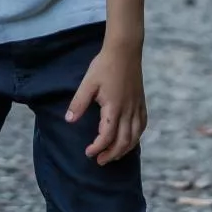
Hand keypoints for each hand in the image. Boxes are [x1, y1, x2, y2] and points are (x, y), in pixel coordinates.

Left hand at [64, 42, 146, 165]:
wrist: (125, 50)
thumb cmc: (104, 65)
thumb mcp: (88, 83)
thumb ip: (79, 102)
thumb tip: (69, 120)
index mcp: (114, 107)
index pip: (107, 136)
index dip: (98, 147)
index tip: (88, 152)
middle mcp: (128, 110)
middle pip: (123, 141)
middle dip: (112, 154)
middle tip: (100, 161)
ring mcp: (137, 106)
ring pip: (135, 136)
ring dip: (125, 149)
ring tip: (114, 155)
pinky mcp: (141, 102)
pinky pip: (142, 125)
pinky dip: (137, 136)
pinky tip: (131, 139)